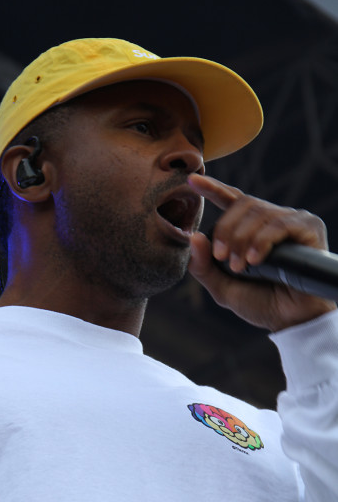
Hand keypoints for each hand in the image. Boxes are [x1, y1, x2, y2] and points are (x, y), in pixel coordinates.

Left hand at [187, 173, 336, 331]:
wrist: (290, 320)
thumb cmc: (260, 302)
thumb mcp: (222, 287)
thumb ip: (204, 266)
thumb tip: (193, 237)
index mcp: (251, 228)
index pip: (232, 200)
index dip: (213, 188)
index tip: (193, 180)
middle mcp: (272, 219)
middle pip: (243, 204)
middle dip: (226, 230)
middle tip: (223, 258)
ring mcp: (292, 221)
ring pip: (259, 213)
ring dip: (242, 239)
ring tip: (240, 266)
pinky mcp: (309, 229)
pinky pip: (280, 224)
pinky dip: (262, 240)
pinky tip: (255, 259)